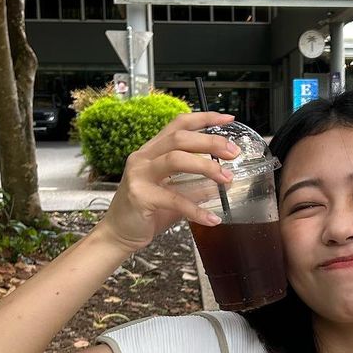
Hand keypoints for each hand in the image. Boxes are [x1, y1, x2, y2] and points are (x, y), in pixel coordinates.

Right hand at [97, 110, 238, 252]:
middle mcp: (144, 157)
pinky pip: (174, 199)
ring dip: (206, 166)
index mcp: (152, 151)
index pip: (179, 124)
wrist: (118, 234)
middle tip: (233, 152)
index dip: (204, 118)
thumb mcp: (173, 196)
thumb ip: (193, 187)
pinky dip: (196, 209)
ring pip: (176, 159)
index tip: (228, 120)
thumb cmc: (144, 213)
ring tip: (227, 178)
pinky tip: (212, 219)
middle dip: (210, 142)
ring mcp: (139, 174)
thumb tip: (219, 184)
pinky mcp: (140, 196)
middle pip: (180, 138)